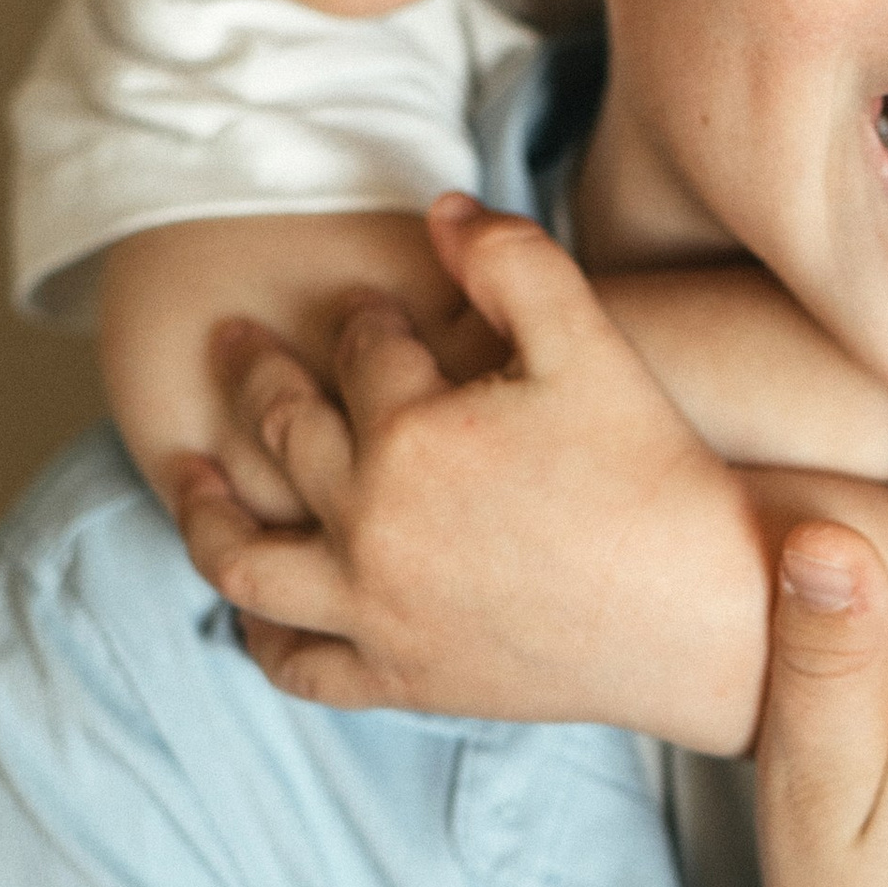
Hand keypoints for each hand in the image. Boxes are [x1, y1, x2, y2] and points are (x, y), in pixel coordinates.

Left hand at [172, 195, 783, 740]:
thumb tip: (439, 208)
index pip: (359, 356)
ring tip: (185, 474)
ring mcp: (375, 612)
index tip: (372, 315)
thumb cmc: (651, 470)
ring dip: (205, 510)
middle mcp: (371, 528)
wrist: (702, 613)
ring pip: (245, 561)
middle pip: (285, 436)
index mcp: (410, 436)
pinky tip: (252, 603)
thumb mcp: (591, 342)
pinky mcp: (399, 678)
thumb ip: (512, 261)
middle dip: (258, 377)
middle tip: (237, 344)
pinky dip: (260, 631)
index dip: (364, 323)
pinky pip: (297, 661)